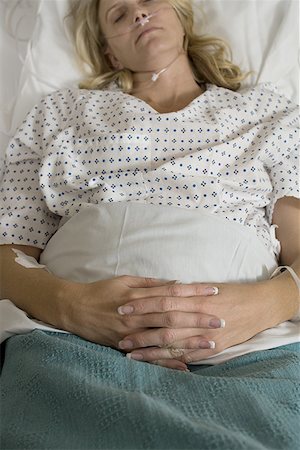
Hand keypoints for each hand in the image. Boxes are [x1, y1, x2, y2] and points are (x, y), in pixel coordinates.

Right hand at [64, 276, 220, 370]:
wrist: (74, 309)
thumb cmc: (101, 291)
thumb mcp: (124, 280)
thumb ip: (150, 284)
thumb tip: (175, 284)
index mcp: (138, 295)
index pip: (172, 292)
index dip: (194, 291)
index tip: (214, 291)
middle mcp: (136, 315)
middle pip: (172, 315)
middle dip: (197, 318)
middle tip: (220, 320)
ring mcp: (131, 333)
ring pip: (164, 337)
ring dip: (188, 340)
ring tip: (210, 343)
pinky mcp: (125, 347)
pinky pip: (149, 356)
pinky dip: (167, 362)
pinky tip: (185, 367)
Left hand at [117, 281, 274, 364]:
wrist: (259, 306)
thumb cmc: (232, 293)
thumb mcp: (208, 287)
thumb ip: (185, 291)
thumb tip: (162, 289)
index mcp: (195, 297)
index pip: (162, 300)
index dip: (141, 304)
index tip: (122, 307)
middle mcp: (198, 316)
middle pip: (162, 323)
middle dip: (139, 328)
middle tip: (118, 332)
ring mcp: (205, 334)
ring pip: (171, 343)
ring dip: (148, 348)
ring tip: (127, 351)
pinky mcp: (212, 348)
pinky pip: (186, 357)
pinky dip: (168, 361)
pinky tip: (153, 363)